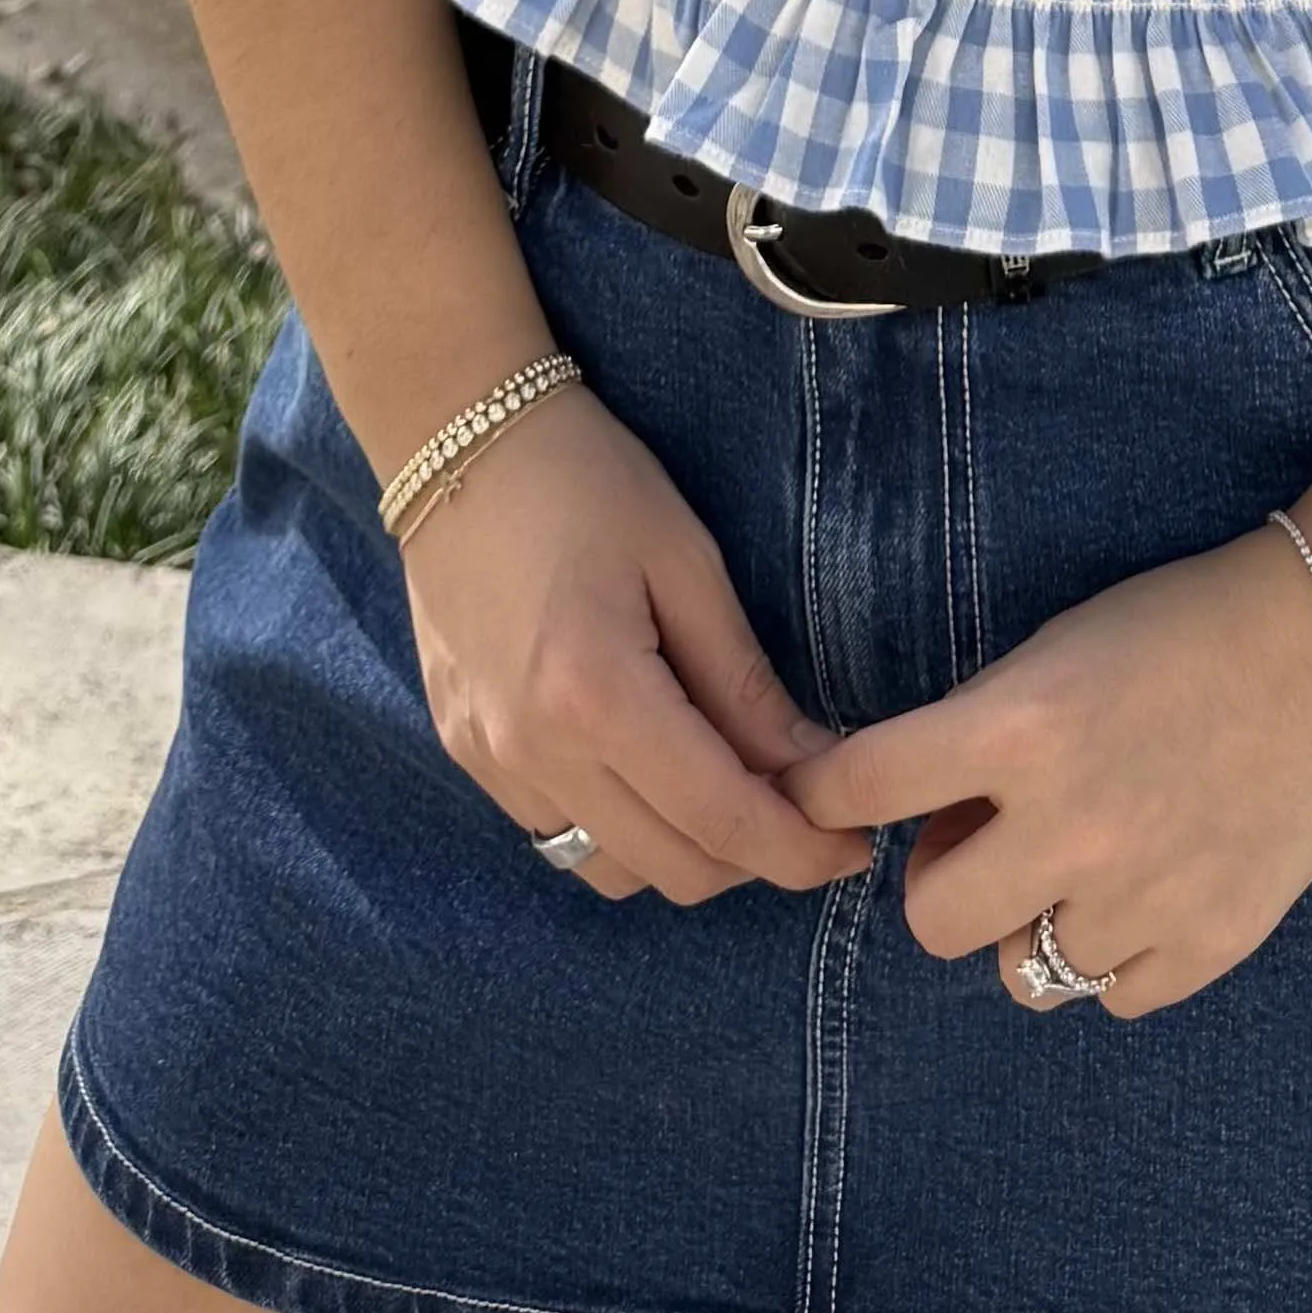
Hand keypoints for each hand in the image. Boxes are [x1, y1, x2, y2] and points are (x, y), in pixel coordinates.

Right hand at [398, 385, 874, 905]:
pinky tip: (649, 766)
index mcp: (594, 694)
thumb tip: (814, 767)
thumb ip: (744, 682)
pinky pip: (559, 834)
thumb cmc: (584, 478)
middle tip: (804, 804)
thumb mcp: (686, 562)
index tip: (854, 846)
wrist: (457, 441)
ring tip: (727, 783)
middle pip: (673, 868)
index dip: (799, 849)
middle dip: (753, 855)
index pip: (720, 819)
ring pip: (612, 870)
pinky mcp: (465, 755)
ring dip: (684, 850)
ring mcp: (489, 761)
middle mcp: (532, 750)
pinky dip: (621, 827)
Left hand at [782, 508, 1311, 1017]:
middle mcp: (1071, 825)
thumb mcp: (1059, 649)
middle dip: (945, 880)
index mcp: (1024, 728)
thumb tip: (930, 821)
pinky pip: (1112, 996)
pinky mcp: (1209, 944)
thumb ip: (983, 736)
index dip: (823, 794)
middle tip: (986, 841)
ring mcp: (1143, 898)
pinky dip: (1116, 953)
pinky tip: (1151, 885)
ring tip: (1090, 858)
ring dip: (1037, 918)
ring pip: (1024, 972)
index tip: (817, 801)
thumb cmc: (1183, 627)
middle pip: (933, 921)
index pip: (867, 782)